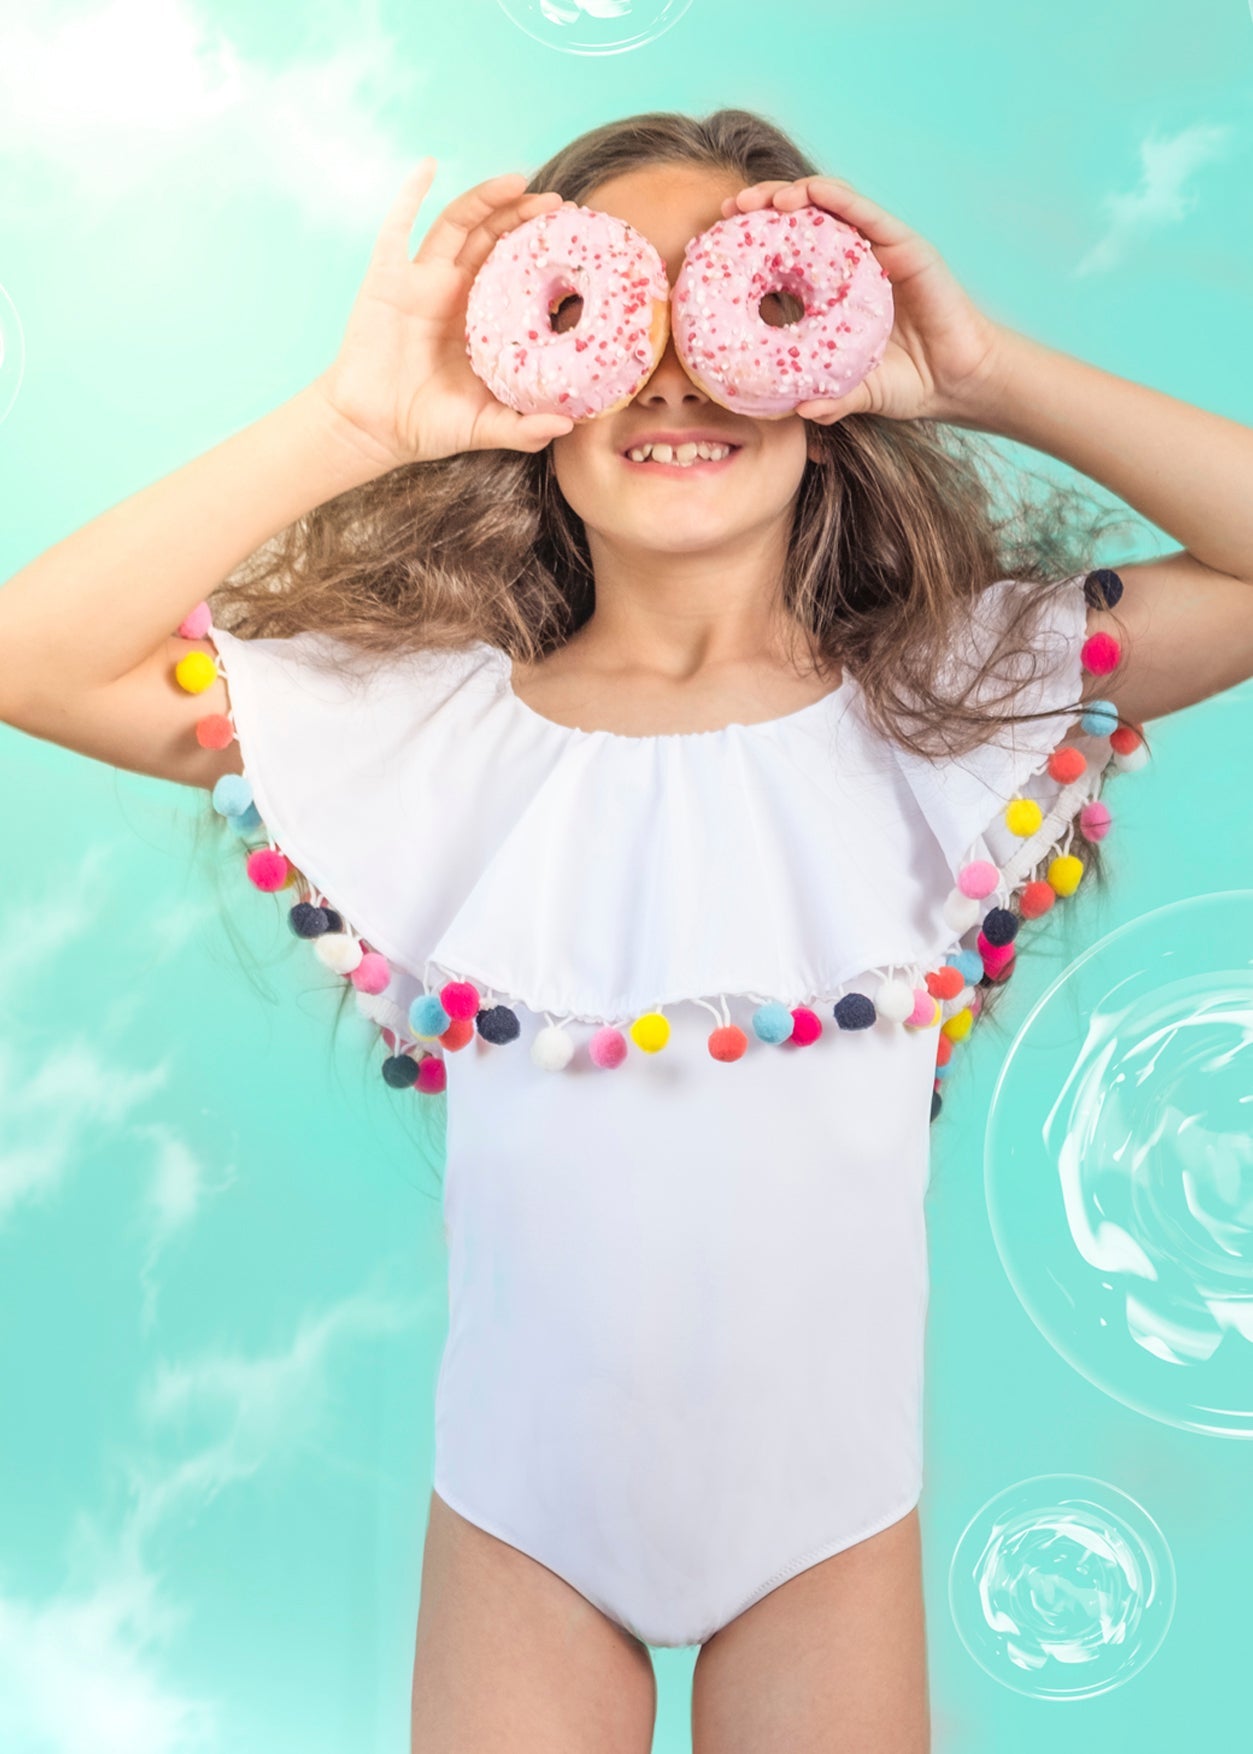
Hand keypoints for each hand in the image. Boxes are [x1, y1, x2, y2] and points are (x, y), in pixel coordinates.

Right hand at [316, 161, 576, 469]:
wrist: (371, 429)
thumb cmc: (426, 426)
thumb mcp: (483, 427)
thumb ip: (523, 428)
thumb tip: (568, 425)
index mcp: (478, 319)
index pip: (515, 270)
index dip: (540, 251)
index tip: (573, 237)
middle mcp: (453, 291)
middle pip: (492, 237)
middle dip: (522, 216)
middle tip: (557, 203)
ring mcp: (419, 280)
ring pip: (457, 224)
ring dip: (485, 198)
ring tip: (518, 180)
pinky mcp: (387, 277)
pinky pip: (397, 227)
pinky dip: (410, 194)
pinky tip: (428, 166)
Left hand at [719, 176, 1007, 425]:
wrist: (957, 380)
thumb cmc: (907, 383)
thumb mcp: (856, 392)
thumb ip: (829, 399)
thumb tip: (796, 411)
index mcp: (831, 292)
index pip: (783, 257)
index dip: (749, 246)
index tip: (715, 246)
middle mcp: (851, 263)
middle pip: (798, 222)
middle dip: (760, 209)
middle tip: (728, 209)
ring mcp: (877, 249)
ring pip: (827, 207)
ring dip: (791, 195)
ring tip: (759, 200)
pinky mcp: (905, 244)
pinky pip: (865, 213)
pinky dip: (836, 198)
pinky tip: (810, 193)